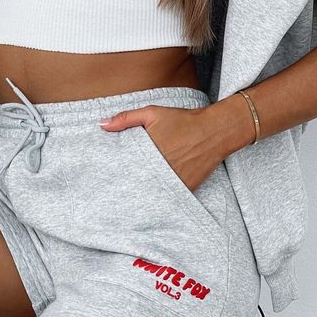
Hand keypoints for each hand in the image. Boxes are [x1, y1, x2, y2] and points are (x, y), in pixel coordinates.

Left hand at [98, 103, 225, 191]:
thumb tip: (101, 125)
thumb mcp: (152, 113)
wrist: (215, 130)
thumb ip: (126, 119)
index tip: (106, 181)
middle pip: (136, 184)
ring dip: (141, 194)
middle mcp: (159, 169)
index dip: (115, 176)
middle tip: (110, 197)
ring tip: (127, 203)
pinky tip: (151, 200)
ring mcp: (173, 180)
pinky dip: (159, 197)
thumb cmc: (183, 120)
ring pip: (151, 192)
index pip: (125, 170)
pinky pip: (168, 197)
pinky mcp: (186, 187)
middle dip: (125, 188)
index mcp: (148, 153)